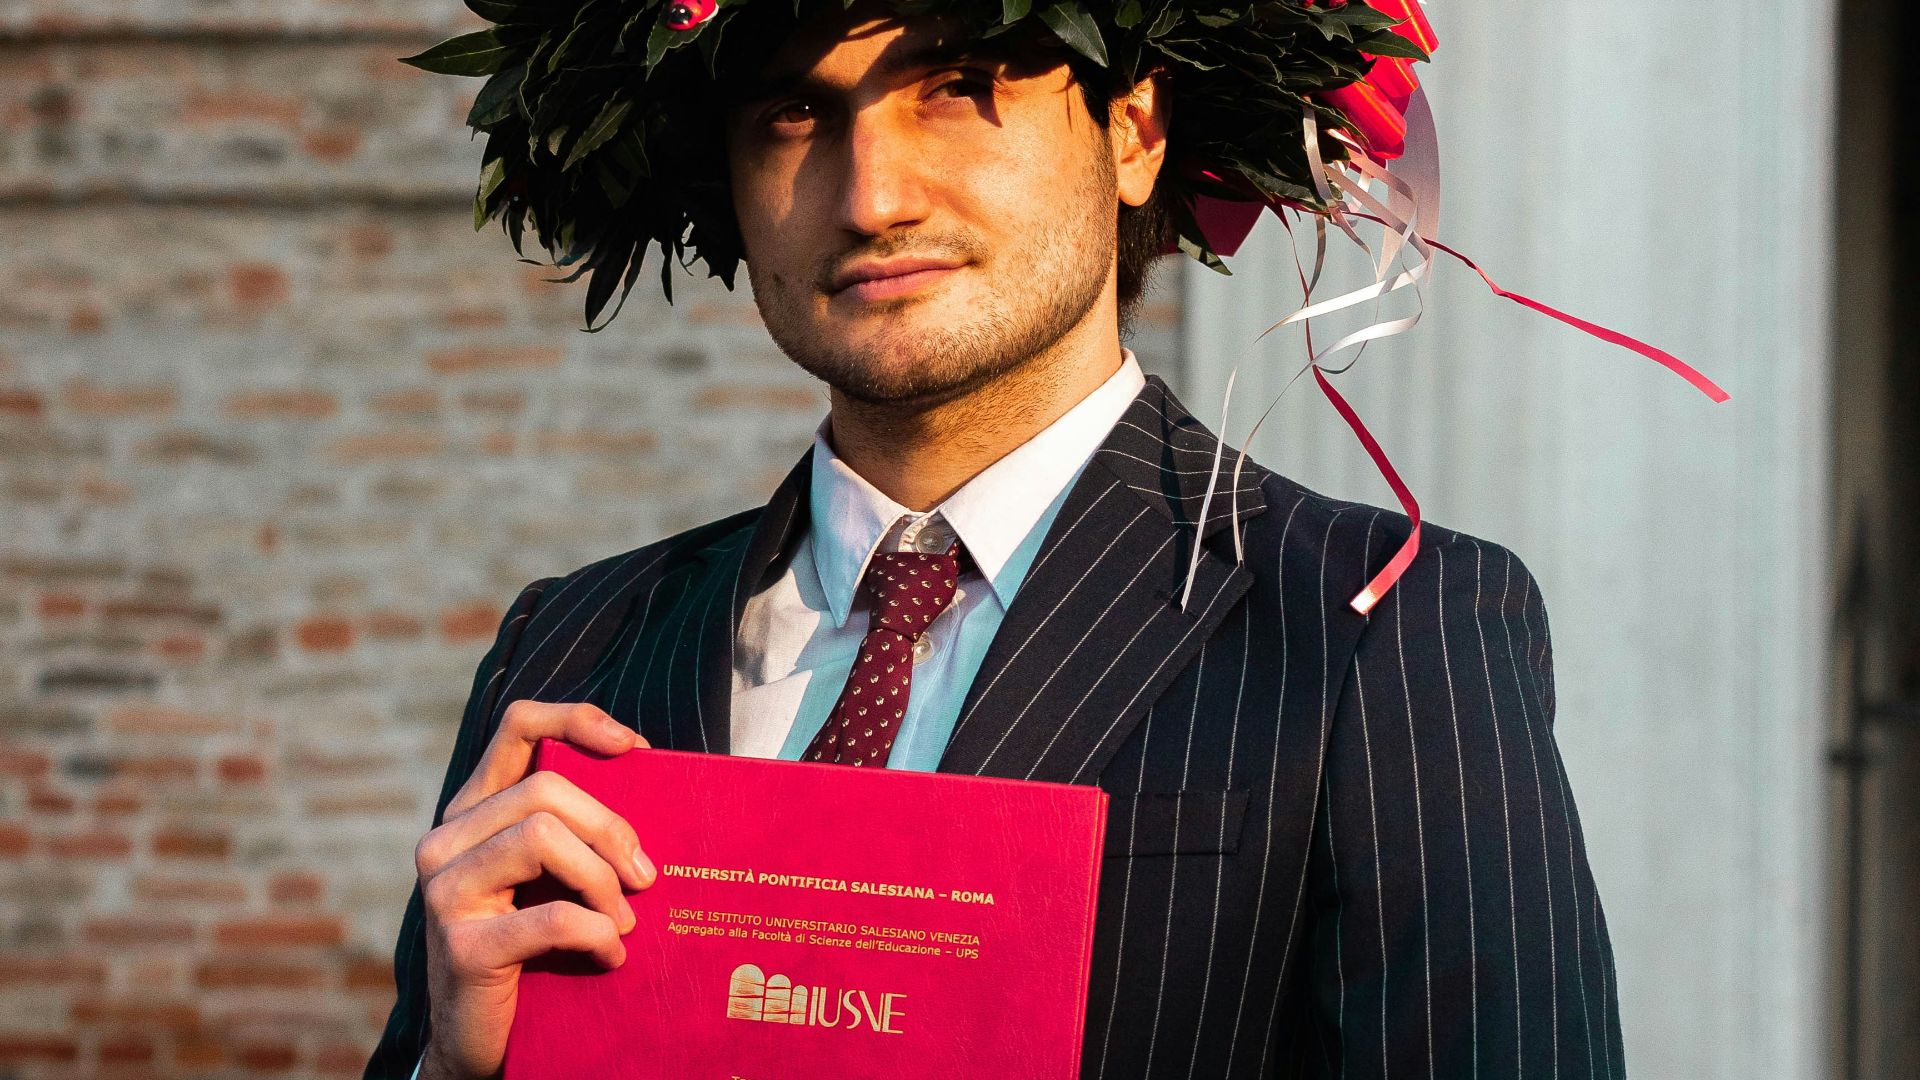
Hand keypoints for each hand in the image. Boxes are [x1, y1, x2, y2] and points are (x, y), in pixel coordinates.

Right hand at [414, 700, 654, 1079]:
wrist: (484, 1041)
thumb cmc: (535, 949)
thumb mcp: (552, 877)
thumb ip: (576, 831)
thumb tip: (652, 781)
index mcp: (472, 812)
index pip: (517, 726)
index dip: (578, 720)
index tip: (635, 748)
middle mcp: (446, 841)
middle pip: (545, 788)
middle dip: (610, 827)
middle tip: (645, 877)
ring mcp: (445, 892)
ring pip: (541, 838)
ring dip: (602, 881)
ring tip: (624, 921)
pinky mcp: (462, 946)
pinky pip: (551, 917)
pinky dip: (596, 934)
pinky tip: (610, 955)